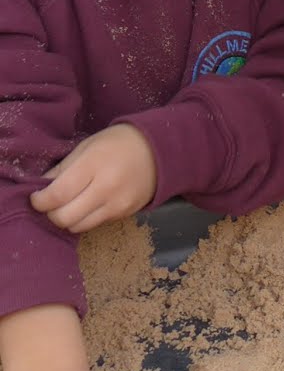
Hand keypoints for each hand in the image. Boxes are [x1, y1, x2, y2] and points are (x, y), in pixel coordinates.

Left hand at [30, 125, 157, 233]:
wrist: (160, 150)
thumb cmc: (118, 143)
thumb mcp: (87, 147)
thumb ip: (62, 169)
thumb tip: (41, 189)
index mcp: (94, 165)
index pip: (57, 195)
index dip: (39, 201)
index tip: (37, 197)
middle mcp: (106, 188)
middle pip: (64, 217)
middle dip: (51, 212)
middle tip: (52, 202)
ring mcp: (117, 204)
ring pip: (77, 226)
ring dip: (67, 218)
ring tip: (70, 204)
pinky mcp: (124, 214)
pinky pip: (94, 224)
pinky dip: (85, 218)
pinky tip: (89, 204)